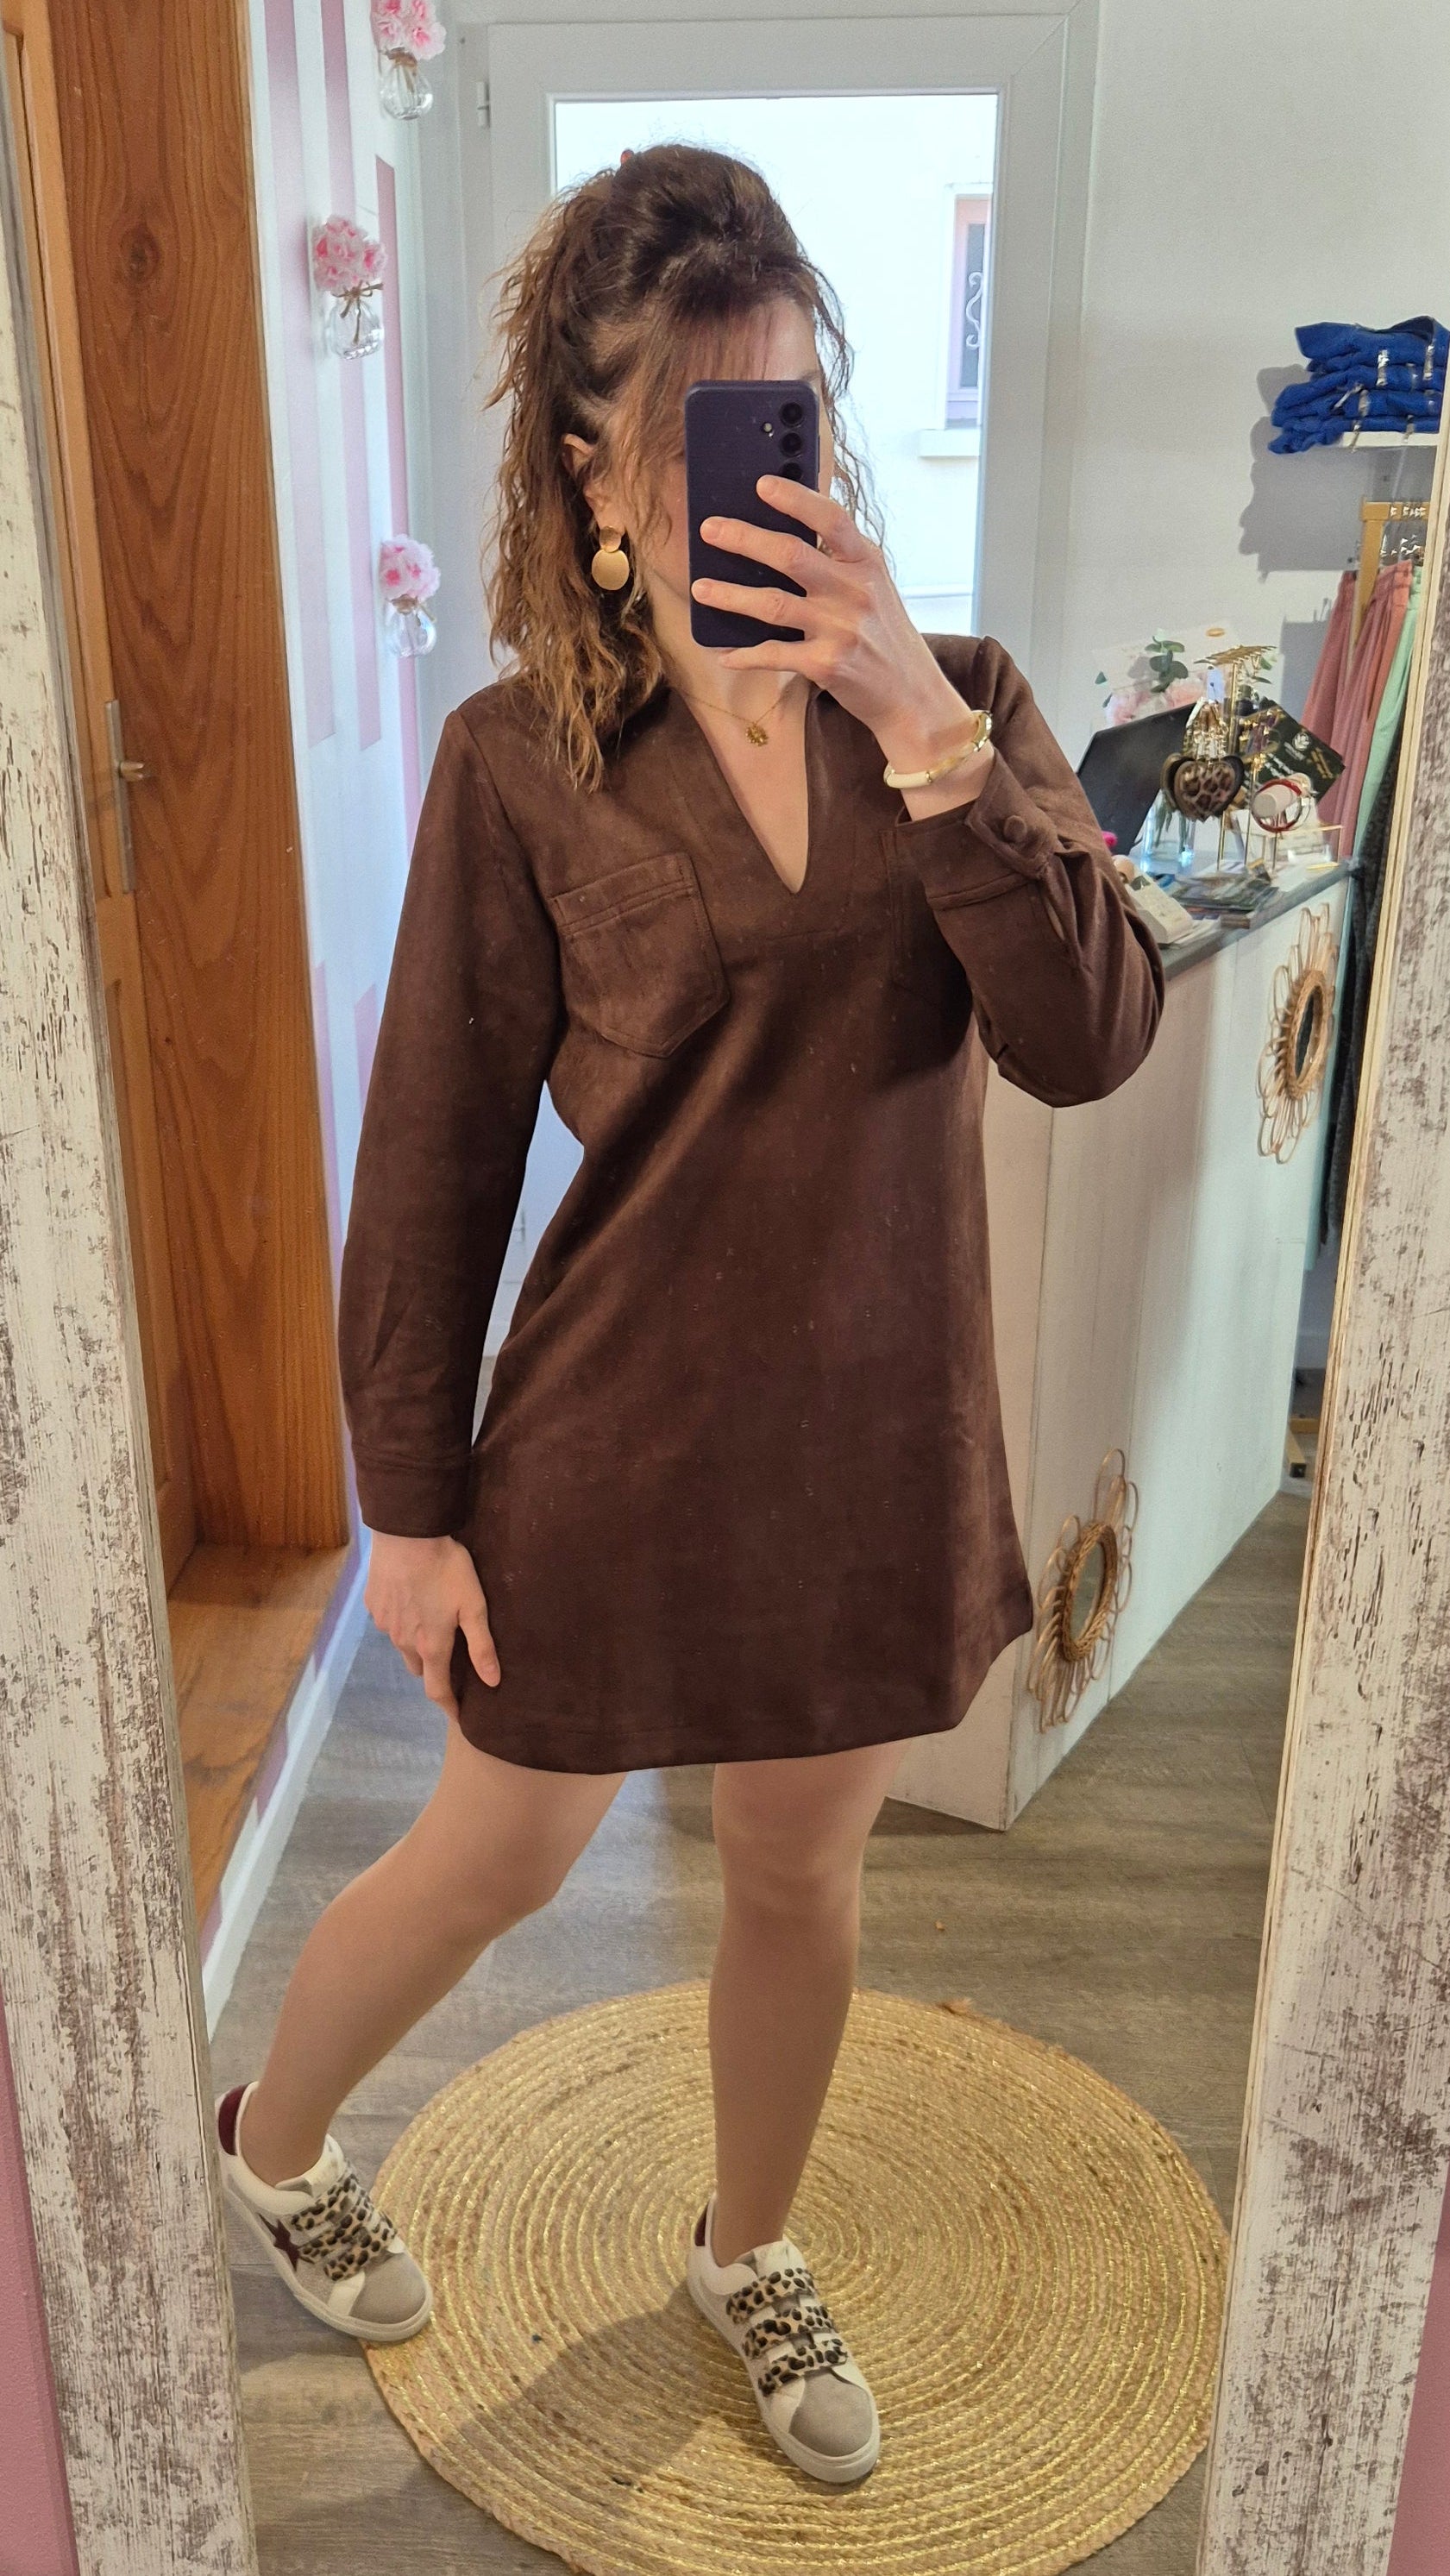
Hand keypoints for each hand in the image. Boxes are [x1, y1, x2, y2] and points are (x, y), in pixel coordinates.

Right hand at [364, 1530, 499, 1720]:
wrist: (406, 1535)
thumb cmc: (446, 1569)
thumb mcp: (473, 1606)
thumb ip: (482, 1646)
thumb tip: (493, 1681)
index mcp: (431, 1646)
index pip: (438, 1690)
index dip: (449, 1707)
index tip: (459, 1718)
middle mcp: (404, 1642)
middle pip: (419, 1669)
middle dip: (434, 1671)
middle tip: (451, 1658)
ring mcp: (385, 1624)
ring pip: (402, 1645)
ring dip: (417, 1644)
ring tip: (432, 1624)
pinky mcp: (373, 1605)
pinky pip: (390, 1623)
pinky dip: (402, 1621)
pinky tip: (412, 1600)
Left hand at [691, 473, 993, 786]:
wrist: (912, 696)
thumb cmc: (885, 637)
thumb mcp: (874, 589)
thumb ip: (839, 563)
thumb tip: (780, 540)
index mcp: (866, 563)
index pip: (831, 519)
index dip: (795, 499)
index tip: (761, 484)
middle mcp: (854, 591)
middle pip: (790, 555)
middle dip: (744, 539)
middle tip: (709, 530)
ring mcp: (840, 629)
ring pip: (773, 605)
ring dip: (730, 595)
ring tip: (701, 588)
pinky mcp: (826, 665)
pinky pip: (774, 655)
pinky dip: (745, 655)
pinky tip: (724, 653)